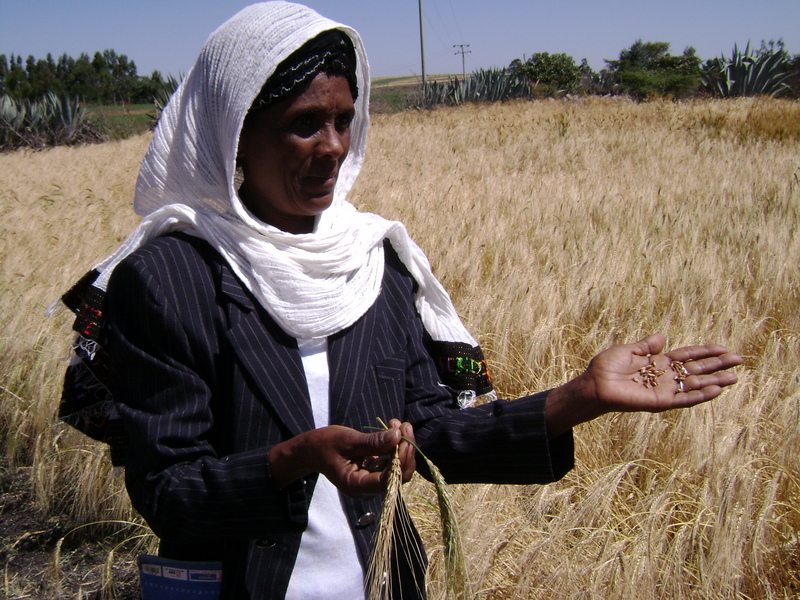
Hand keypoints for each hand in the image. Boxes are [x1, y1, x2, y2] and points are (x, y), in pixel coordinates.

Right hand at [269, 419, 415, 497]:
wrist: (311, 450)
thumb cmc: (325, 445)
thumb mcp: (347, 440)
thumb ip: (373, 442)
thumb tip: (397, 436)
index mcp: (357, 485)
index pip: (388, 480)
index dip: (400, 461)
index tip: (403, 438)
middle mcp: (367, 488)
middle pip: (399, 476)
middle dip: (406, 451)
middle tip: (405, 426)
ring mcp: (371, 480)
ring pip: (398, 469)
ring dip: (402, 446)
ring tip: (398, 423)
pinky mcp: (374, 471)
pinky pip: (391, 462)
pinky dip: (395, 446)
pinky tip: (393, 428)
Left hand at [546, 334, 741, 437]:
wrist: (594, 384)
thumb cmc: (606, 367)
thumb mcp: (628, 350)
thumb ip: (647, 346)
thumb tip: (663, 337)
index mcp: (658, 363)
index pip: (687, 356)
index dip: (705, 352)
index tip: (724, 348)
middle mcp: (664, 377)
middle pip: (697, 369)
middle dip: (718, 364)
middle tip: (739, 360)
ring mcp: (664, 390)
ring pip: (695, 385)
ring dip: (715, 381)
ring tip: (734, 377)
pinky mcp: (661, 402)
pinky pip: (684, 399)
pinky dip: (700, 395)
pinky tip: (716, 390)